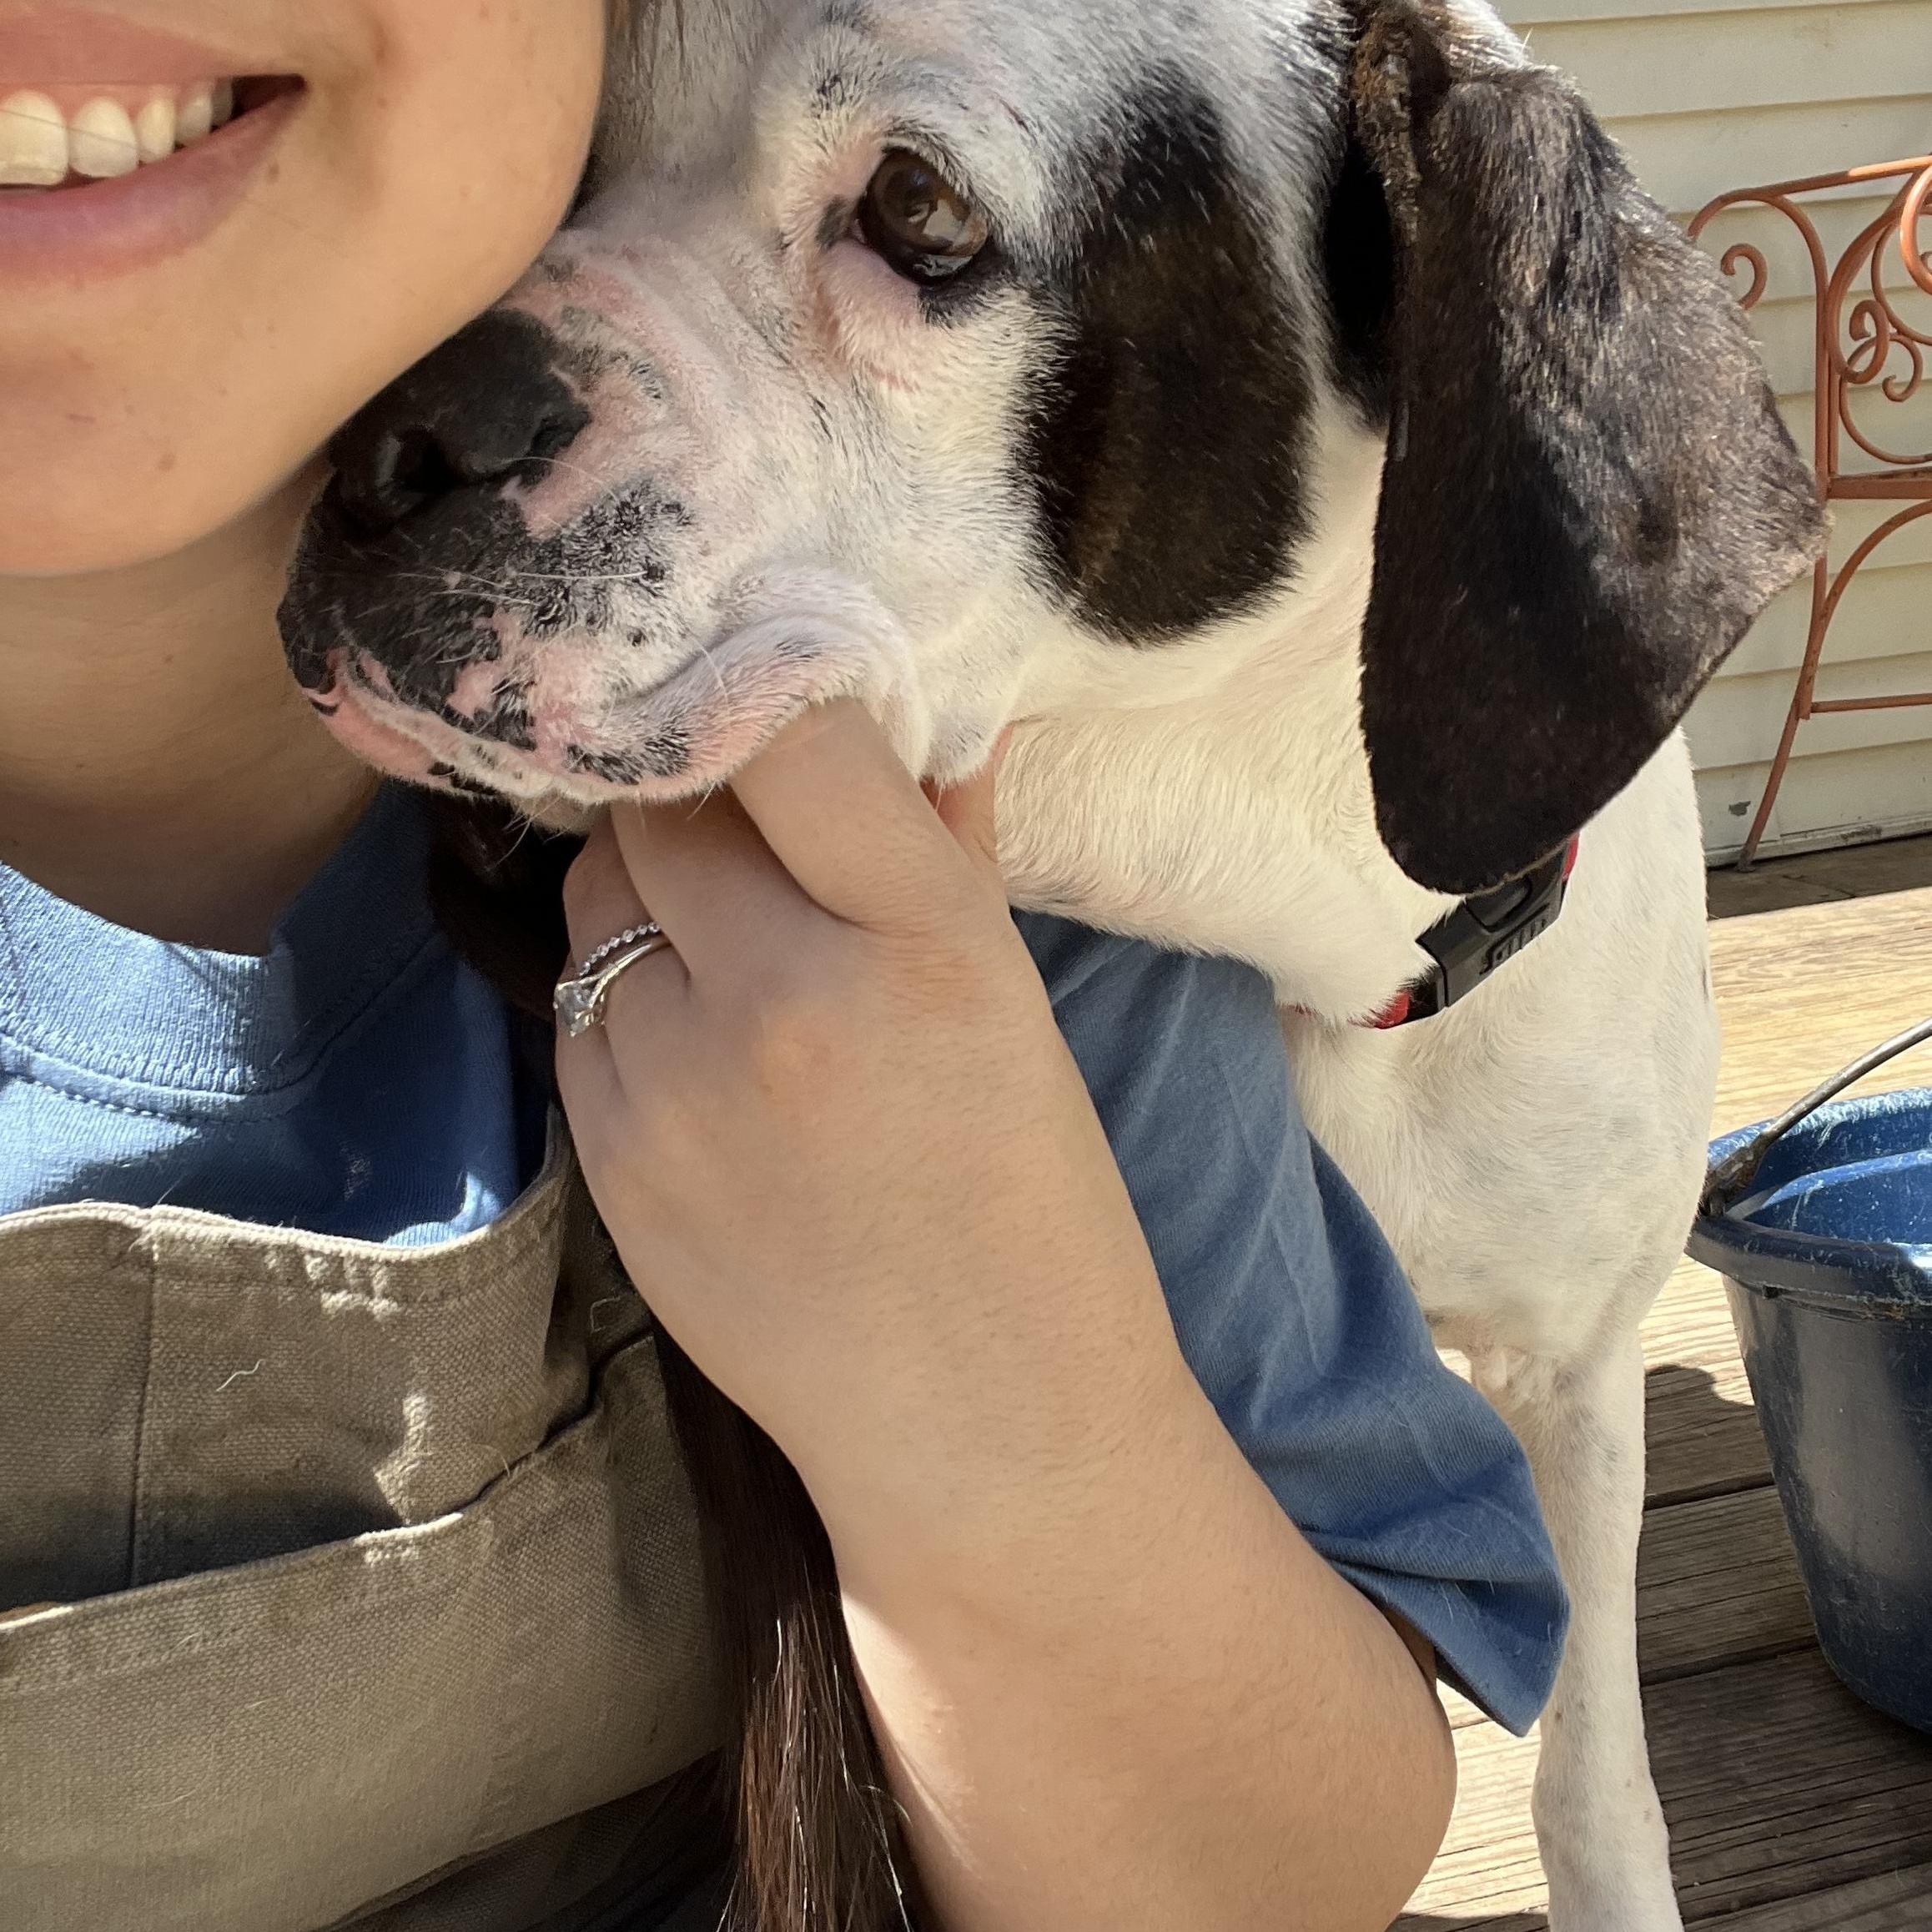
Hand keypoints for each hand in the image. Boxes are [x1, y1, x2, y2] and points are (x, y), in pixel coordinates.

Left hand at [555, 700, 1193, 1571]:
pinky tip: (695, 1041)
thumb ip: (949, 848)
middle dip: (695, 793)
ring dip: (646, 888)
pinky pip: (577, 1009)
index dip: (769, 696)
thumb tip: (915, 713)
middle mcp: (780, 996)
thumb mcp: (1018, 1007)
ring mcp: (674, 1084)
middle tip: (744, 825)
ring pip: (597, 897)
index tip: (775, 707)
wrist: (983, 1425)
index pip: (786, 735)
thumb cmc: (1033, 1208)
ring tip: (721, 941)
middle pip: (661, 804)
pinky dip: (622, 992)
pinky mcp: (607, 1157)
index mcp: (918, 942)